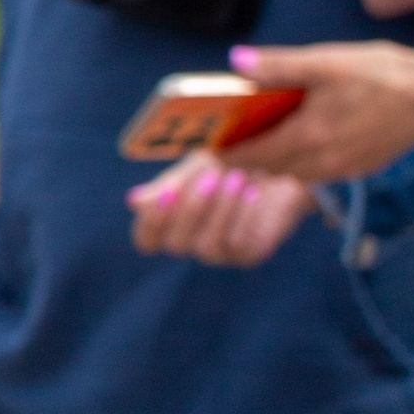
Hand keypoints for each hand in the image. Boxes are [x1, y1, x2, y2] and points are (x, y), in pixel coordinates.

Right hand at [128, 155, 315, 266]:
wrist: (281, 160)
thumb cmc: (232, 159)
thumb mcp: (199, 165)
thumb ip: (171, 185)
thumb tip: (133, 202)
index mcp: (171, 220)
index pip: (147, 240)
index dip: (151, 223)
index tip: (168, 193)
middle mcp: (192, 241)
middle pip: (176, 245)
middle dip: (193, 209)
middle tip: (213, 174)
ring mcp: (220, 252)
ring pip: (207, 248)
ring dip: (221, 211)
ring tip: (238, 177)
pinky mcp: (249, 254)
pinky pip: (239, 246)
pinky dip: (245, 217)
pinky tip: (255, 193)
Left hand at [209, 39, 413, 181]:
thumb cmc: (384, 74)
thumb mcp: (328, 61)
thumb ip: (279, 65)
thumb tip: (236, 63)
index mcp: (309, 137)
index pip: (252, 156)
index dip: (226, 153)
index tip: (209, 145)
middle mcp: (324, 162)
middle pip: (271, 169)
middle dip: (249, 157)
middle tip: (232, 138)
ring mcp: (344, 168)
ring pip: (295, 173)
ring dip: (277, 160)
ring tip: (267, 136)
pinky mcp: (362, 166)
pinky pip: (320, 170)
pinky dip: (303, 159)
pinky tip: (308, 137)